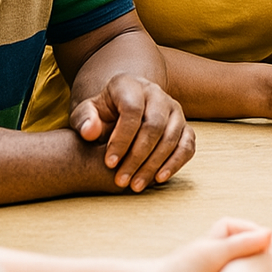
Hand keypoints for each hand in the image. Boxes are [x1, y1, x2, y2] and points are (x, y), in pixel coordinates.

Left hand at [71, 74, 195, 191]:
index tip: (109, 163)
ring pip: (171, 137)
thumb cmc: (101, 114)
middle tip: (121, 180)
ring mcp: (174, 109)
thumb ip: (84, 119)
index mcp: (130, 85)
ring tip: (135, 185)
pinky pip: (187, 144)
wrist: (121, 111)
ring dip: (154, 164)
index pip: (132, 110)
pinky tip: (158, 178)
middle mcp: (157, 94)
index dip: (122, 139)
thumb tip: (90, 132)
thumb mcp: (85, 113)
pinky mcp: (185, 125)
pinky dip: (176, 162)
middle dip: (137, 157)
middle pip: (154, 125)